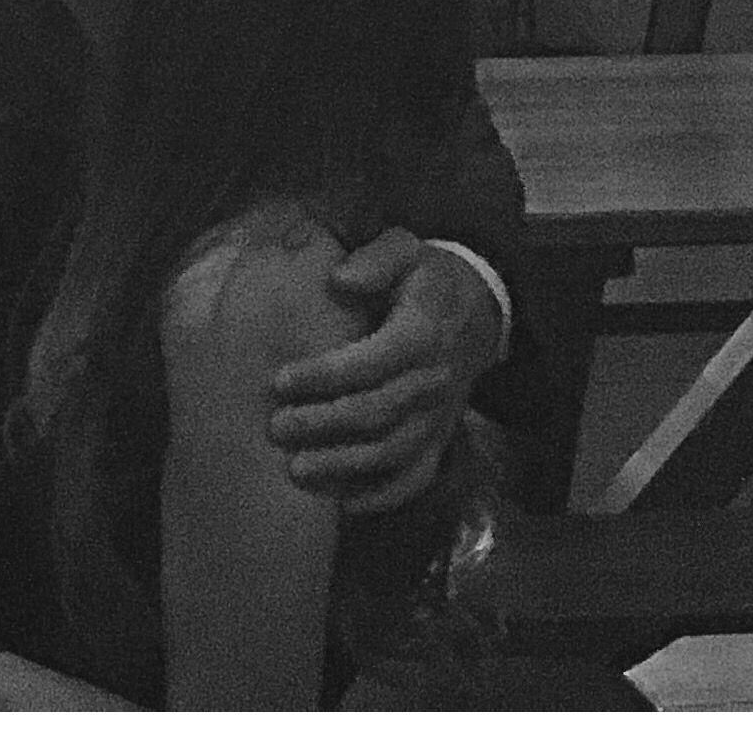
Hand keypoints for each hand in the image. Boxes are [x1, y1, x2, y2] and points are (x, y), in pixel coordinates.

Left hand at [264, 231, 499, 513]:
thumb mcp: (405, 249)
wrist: (476, 311)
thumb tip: (341, 280)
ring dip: (344, 466)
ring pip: (392, 452)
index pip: (373, 361)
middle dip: (323, 425)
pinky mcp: (440, 439)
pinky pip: (416, 478)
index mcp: (423, 331)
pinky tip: (343, 504)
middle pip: (377, 413)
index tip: (280, 380)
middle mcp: (434, 380)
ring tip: (296, 469)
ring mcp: (439, 417)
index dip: (325, 374)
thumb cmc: (424, 278)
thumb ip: (375, 259)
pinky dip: (382, 496)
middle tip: (275, 428)